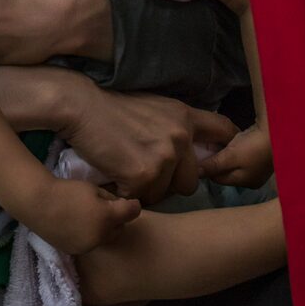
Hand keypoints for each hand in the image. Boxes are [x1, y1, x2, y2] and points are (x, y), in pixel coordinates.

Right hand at [29, 178, 140, 255]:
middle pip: (119, 229)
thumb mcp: (92, 188)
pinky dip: (89, 236)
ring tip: (91, 218)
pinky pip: (90, 244)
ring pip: (105, 239)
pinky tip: (78, 226)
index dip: (133, 206)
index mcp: (107, 218)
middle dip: (117, 221)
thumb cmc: (67, 191)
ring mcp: (88, 247)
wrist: (39, 204)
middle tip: (107, 210)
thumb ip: (109, 199)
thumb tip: (118, 206)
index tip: (132, 203)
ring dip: (103, 230)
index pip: (131, 212)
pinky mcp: (76, 252)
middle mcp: (101, 237)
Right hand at [59, 86, 239, 205]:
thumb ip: (176, 126)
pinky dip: (127, 193)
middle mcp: (180, 136)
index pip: (224, 131)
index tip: (214, 161)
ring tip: (127, 171)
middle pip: (191, 180)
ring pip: (166, 194)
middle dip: (171, 182)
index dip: (224, 150)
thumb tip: (190, 153)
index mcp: (184, 116)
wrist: (80, 106)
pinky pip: (142, 199)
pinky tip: (115, 177)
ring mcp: (164, 156)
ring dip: (148, 190)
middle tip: (146, 172)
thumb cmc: (110, 107)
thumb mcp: (153, 106)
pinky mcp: (144, 174)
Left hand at [199, 122, 272, 187]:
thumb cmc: (253, 147)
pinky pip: (241, 155)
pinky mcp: (259, 155)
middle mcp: (251, 178)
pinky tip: (232, 141)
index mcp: (245, 182)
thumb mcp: (231, 157)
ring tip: (218, 143)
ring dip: (225, 154)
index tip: (198, 156)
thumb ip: (213, 165)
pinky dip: (234, 149)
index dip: (207, 168)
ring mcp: (257, 167)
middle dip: (216, 162)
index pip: (218, 178)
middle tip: (207, 148)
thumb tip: (196, 174)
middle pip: (225, 172)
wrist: (276, 132)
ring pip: (233, 163)